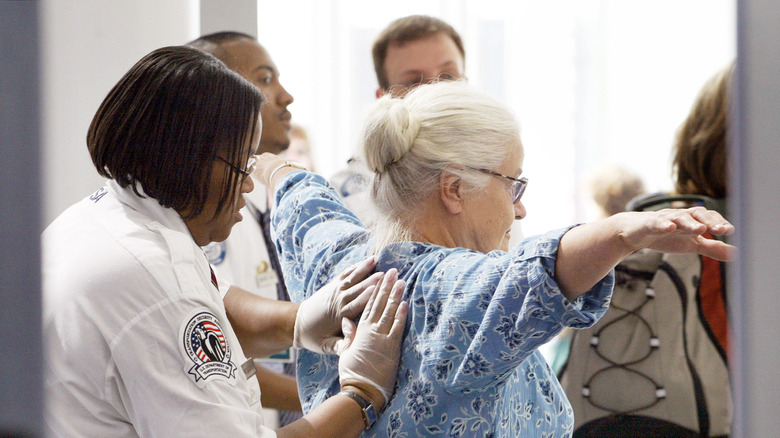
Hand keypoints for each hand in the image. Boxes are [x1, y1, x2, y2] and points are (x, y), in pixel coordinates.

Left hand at [294, 257, 382, 353]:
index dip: (368, 297)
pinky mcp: (333, 285)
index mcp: (340, 315)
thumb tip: (351, 350)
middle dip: (373, 281)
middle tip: (387, 274)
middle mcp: (339, 300)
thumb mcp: (324, 346)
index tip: (380, 289)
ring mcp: (336, 290)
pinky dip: (357, 267)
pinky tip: (368, 260)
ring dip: (365, 269)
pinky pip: (346, 274)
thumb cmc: (314, 337)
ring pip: (353, 278)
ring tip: (377, 260)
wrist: (297, 323)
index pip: (357, 305)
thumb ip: (338, 346)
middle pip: (358, 289)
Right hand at [338, 268, 407, 409]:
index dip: (375, 291)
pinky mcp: (392, 348)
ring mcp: (383, 338)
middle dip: (387, 287)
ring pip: (390, 312)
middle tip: (393, 271)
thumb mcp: (346, 352)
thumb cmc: (352, 373)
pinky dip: (402, 315)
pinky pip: (398, 327)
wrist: (361, 390)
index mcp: (360, 331)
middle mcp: (372, 331)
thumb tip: (347, 321)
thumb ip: (349, 335)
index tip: (380, 278)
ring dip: (396, 296)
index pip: (369, 305)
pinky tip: (406, 303)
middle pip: (380, 304)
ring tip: (401, 281)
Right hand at [617, 207, 735, 260]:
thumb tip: (736, 254)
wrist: (635, 233)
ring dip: (690, 223)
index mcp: (693, 220)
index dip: (719, 223)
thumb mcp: (691, 244)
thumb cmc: (666, 236)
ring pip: (679, 218)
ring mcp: (665, 219)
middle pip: (697, 213)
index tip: (729, 231)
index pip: (709, 217)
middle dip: (710, 221)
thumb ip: (712, 247)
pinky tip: (670, 228)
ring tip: (700, 229)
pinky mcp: (649, 224)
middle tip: (720, 230)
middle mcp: (681, 216)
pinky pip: (657, 222)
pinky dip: (664, 224)